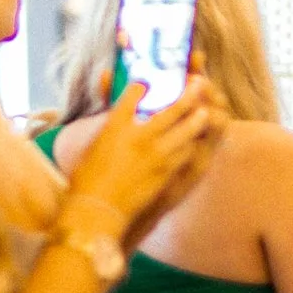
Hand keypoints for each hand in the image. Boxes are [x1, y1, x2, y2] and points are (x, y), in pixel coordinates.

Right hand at [60, 74, 223, 244]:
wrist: (98, 209)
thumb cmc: (87, 180)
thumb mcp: (92, 146)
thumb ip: (108, 127)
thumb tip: (119, 117)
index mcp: (115, 125)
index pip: (131, 95)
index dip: (141, 86)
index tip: (146, 83)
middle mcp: (138, 135)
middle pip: (171, 109)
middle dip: (188, 95)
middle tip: (198, 84)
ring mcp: (155, 154)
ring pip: (186, 130)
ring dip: (197, 119)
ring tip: (204, 112)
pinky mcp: (165, 172)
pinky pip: (186, 153)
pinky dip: (192, 144)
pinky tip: (195, 141)